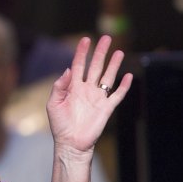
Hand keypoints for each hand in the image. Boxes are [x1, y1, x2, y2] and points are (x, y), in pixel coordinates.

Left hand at [47, 35, 131, 154]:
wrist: (70, 143)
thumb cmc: (59, 124)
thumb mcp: (53, 104)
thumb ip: (59, 86)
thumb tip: (68, 70)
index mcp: (73, 87)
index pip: (78, 65)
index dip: (82, 52)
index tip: (85, 39)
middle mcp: (86, 89)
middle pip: (95, 67)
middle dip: (100, 52)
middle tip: (106, 38)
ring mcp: (97, 98)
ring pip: (108, 77)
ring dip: (114, 65)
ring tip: (119, 51)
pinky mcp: (107, 108)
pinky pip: (117, 95)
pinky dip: (124, 86)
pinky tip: (129, 76)